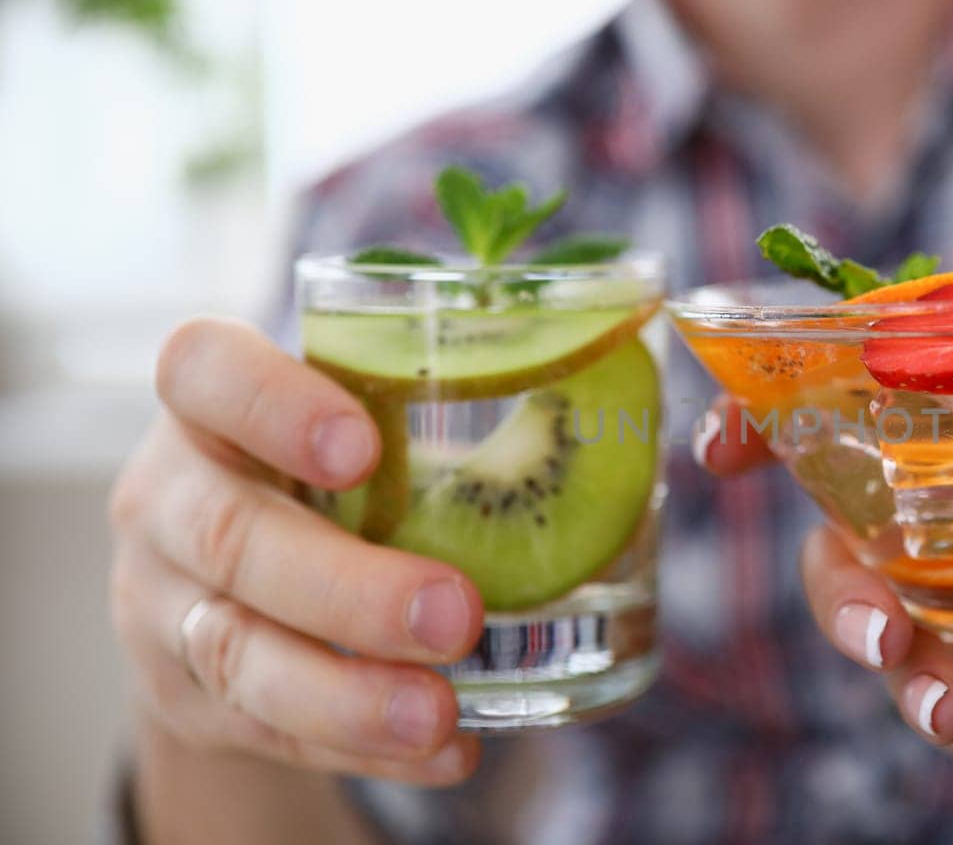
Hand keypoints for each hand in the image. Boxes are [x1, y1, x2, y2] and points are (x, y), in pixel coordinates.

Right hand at [110, 317, 482, 785]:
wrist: (221, 581)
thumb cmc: (323, 478)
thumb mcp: (350, 424)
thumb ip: (439, 410)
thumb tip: (622, 394)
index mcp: (210, 403)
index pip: (203, 369)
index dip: (272, 405)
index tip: (362, 447)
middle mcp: (168, 496)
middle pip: (232, 537)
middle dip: (348, 587)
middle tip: (457, 614)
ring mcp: (162, 602)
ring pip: (238, 652)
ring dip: (348, 694)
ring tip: (440, 714)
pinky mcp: (184, 694)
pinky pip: (268, 731)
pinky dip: (361, 748)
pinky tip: (446, 752)